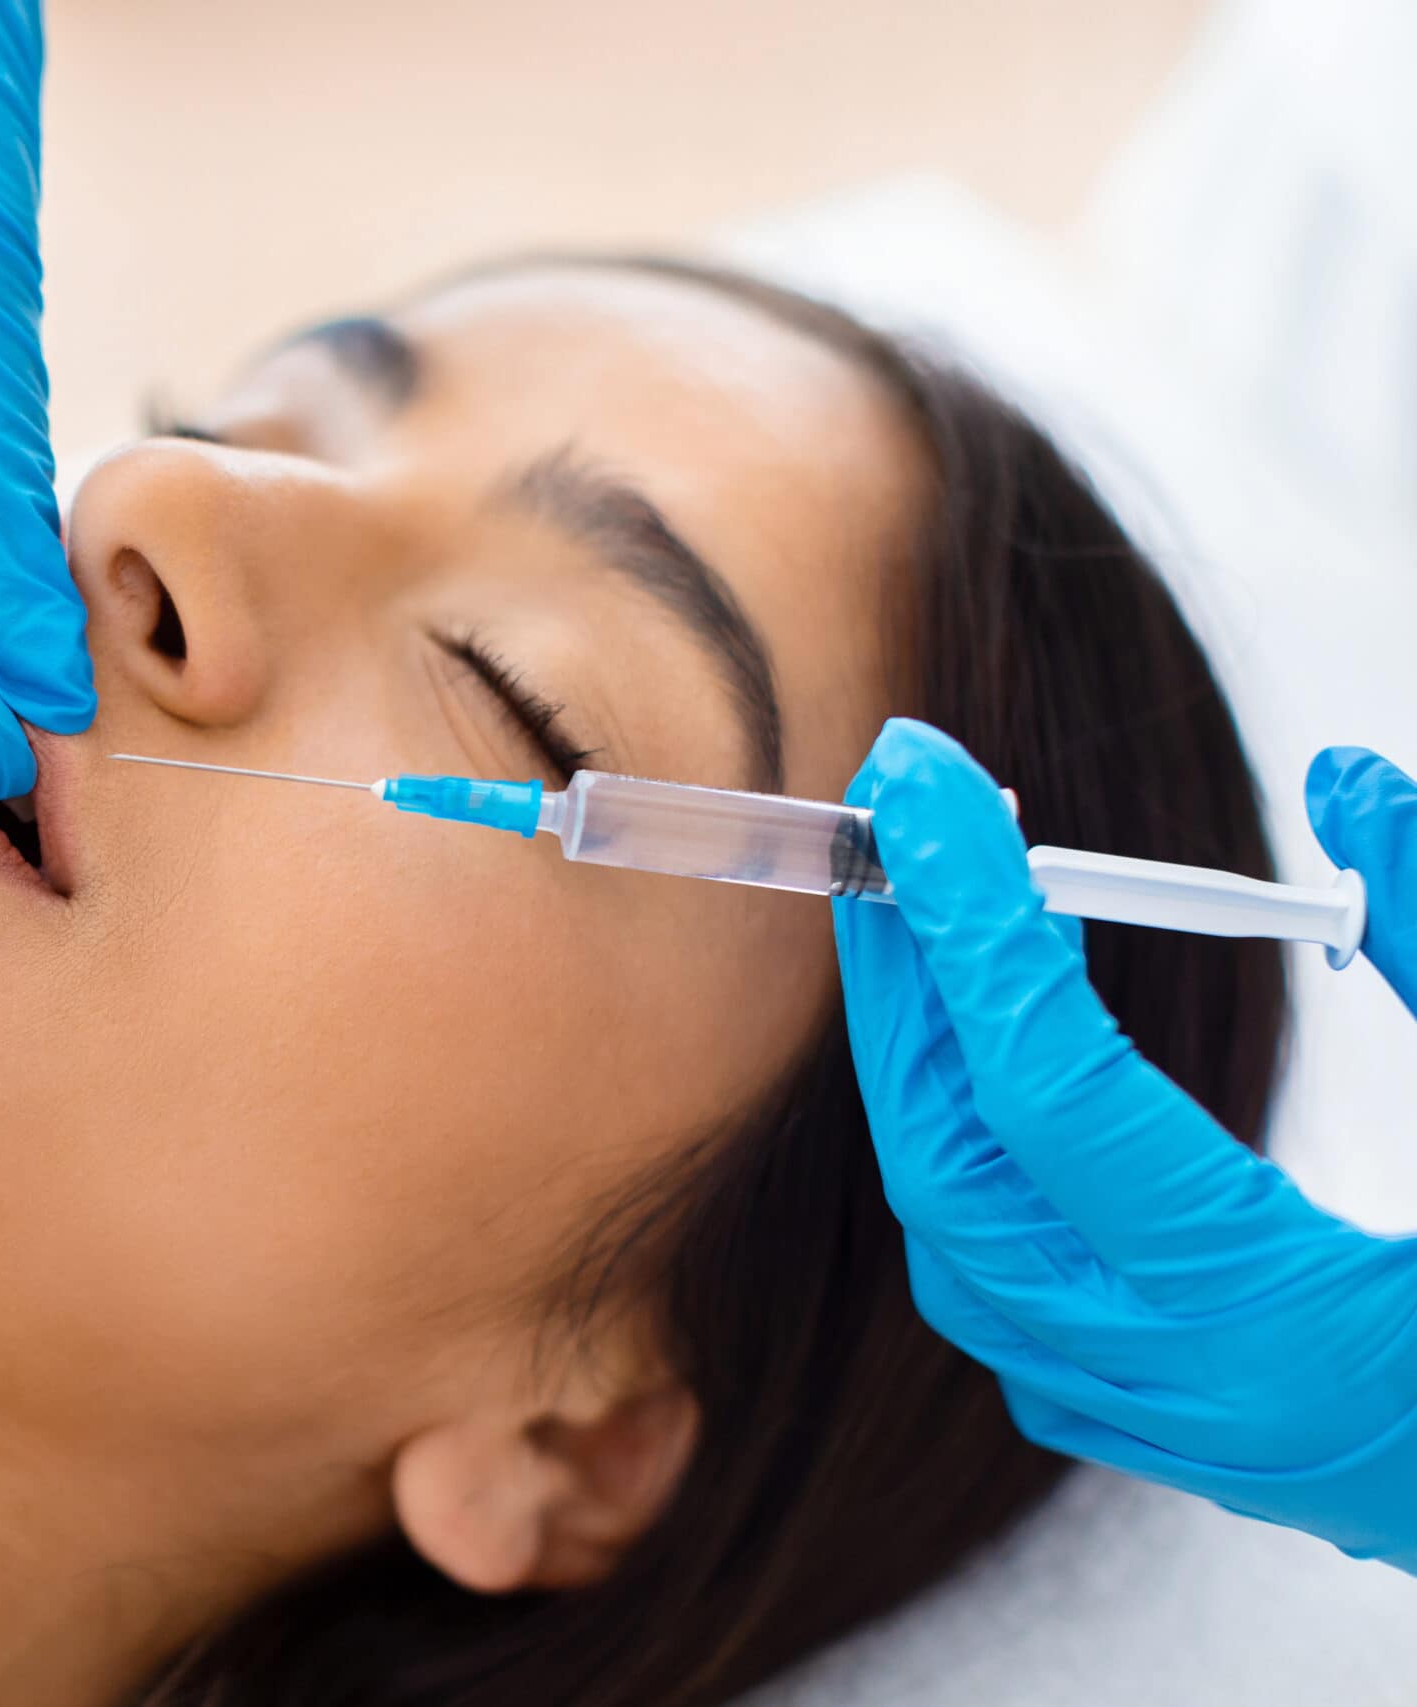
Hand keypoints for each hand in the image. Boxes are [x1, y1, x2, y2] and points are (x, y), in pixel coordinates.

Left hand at [834, 718, 1416, 1569]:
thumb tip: (1348, 785)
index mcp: (1291, 1326)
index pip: (1054, 1091)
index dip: (975, 917)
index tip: (923, 775)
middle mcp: (1204, 1398)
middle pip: (960, 1175)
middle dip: (911, 990)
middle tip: (901, 829)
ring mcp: (1192, 1437)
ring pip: (965, 1259)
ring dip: (935, 1083)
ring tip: (951, 929)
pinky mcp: (1203, 1442)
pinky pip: (1018, 1317)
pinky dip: (984, 1181)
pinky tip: (1012, 1083)